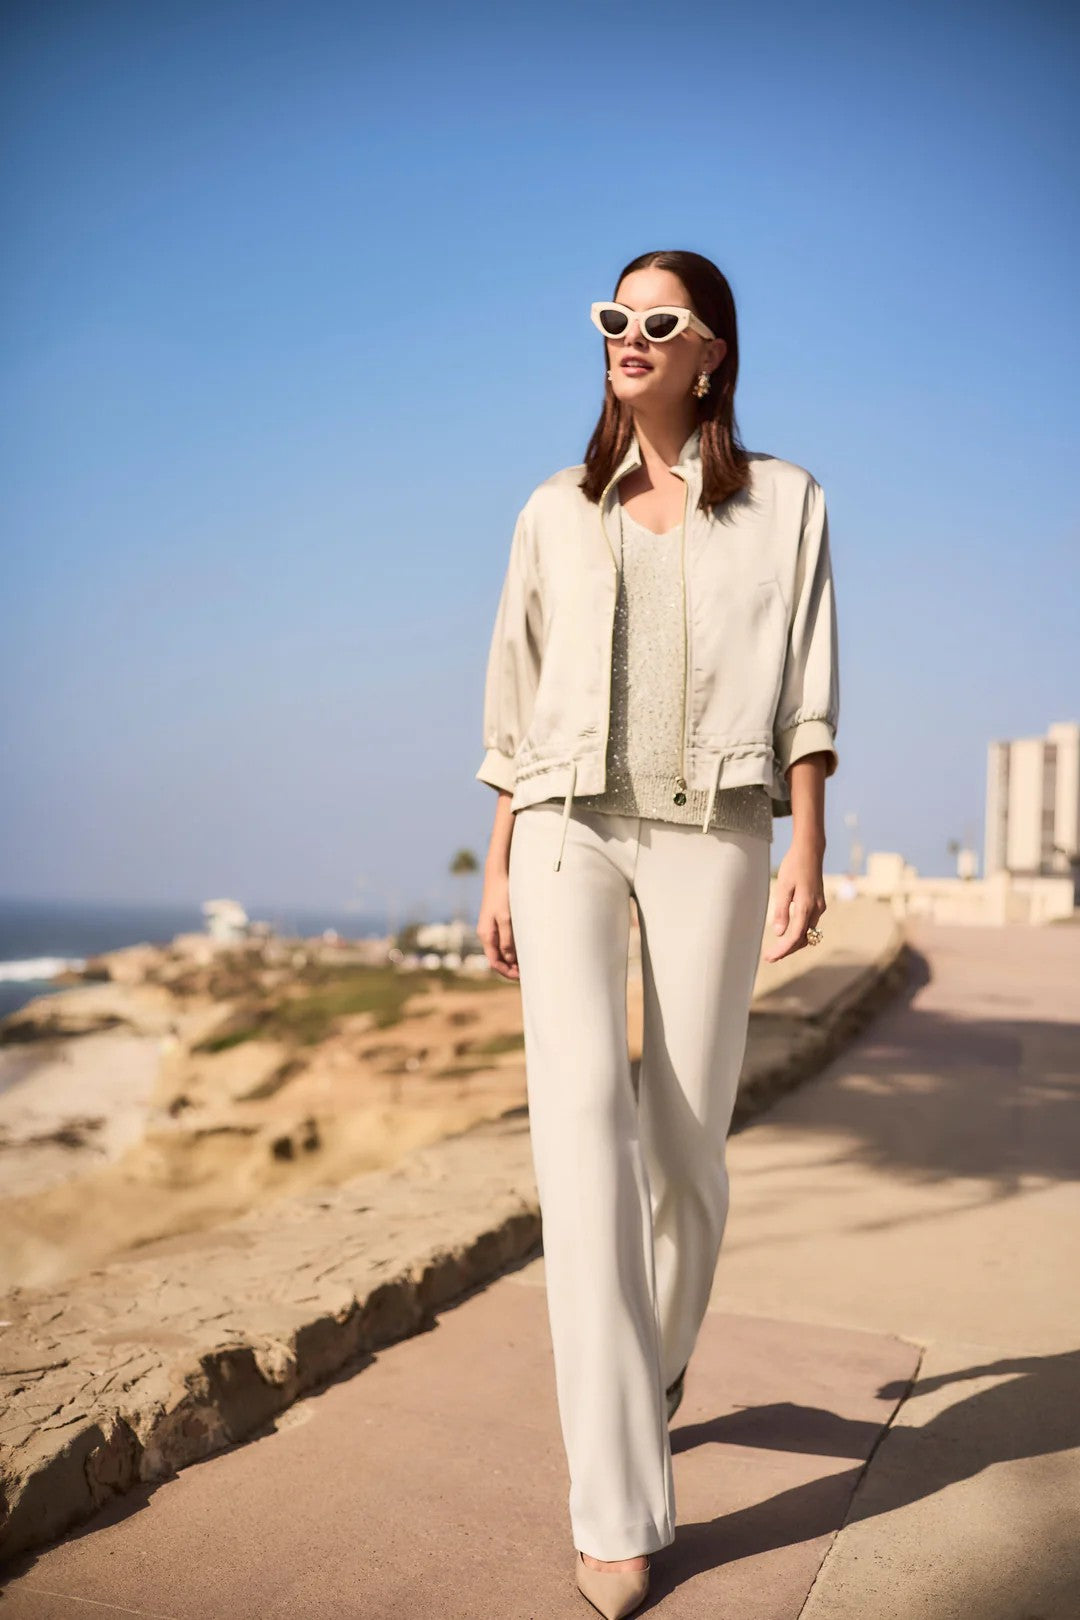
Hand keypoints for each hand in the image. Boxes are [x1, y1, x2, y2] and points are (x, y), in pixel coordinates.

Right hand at [477, 867, 519, 979]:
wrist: (498, 875)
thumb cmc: (502, 895)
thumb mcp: (506, 918)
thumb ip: (507, 939)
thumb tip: (510, 959)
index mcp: (486, 935)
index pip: (494, 962)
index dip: (506, 972)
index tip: (521, 977)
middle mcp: (487, 934)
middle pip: (497, 959)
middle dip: (510, 968)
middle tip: (527, 973)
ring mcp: (491, 929)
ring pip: (501, 951)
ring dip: (512, 959)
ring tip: (528, 963)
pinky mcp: (497, 922)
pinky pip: (504, 941)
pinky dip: (512, 948)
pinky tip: (524, 949)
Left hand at [762, 840, 825, 962]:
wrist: (810, 851)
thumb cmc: (794, 866)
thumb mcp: (783, 887)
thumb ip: (782, 911)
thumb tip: (778, 933)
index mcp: (806, 906)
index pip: (794, 936)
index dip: (782, 950)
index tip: (769, 957)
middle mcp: (816, 910)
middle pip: (803, 938)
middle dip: (787, 950)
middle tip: (770, 957)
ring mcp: (820, 907)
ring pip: (808, 933)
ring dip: (793, 942)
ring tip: (776, 949)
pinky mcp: (819, 904)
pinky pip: (809, 924)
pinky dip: (799, 932)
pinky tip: (787, 933)